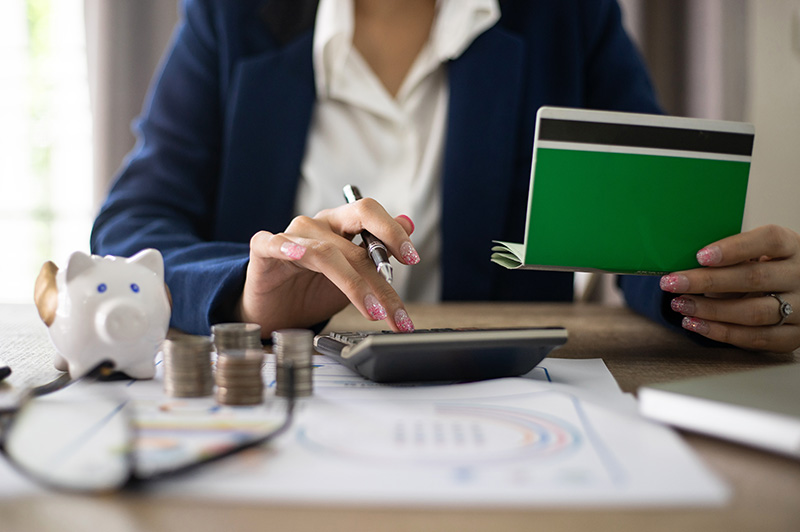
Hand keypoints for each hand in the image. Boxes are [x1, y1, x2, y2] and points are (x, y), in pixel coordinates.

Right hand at [236, 198, 419, 335]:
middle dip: (381, 275)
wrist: (274, 311)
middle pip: (354, 238)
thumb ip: (378, 252)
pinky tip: (298, 256)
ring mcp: (290, 236)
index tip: (413, 259)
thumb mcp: (353, 275)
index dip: (392, 232)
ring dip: (354, 284)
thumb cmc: (311, 290)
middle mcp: (317, 225)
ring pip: (326, 251)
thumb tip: (409, 223)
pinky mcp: (263, 250)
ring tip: (374, 312)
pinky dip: (287, 248)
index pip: (369, 214)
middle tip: (396, 305)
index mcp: (340, 225)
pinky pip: (274, 243)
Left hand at [659, 225, 799, 352]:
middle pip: (754, 278)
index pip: (768, 240)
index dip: (734, 248)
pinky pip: (756, 338)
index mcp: (792, 246)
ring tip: (680, 304)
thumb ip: (731, 254)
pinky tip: (695, 323)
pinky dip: (721, 332)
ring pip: (754, 313)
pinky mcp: (794, 336)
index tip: (700, 255)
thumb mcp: (757, 252)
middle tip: (673, 282)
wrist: (797, 291)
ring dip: (710, 310)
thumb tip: (683, 261)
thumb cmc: (766, 266)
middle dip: (708, 282)